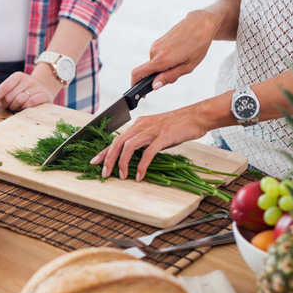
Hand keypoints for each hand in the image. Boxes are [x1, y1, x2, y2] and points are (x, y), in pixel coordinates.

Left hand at [0, 72, 54, 111]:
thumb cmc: (25, 90)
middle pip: (9, 96)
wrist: (46, 89)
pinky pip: (30, 104)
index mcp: (18, 76)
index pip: (3, 87)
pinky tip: (25, 108)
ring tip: (16, 107)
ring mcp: (36, 87)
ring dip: (15, 107)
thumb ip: (0, 91)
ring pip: (19, 100)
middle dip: (5, 105)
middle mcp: (27, 79)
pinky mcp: (44, 95)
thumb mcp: (13, 87)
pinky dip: (25, 108)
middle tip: (8, 107)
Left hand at [90, 106, 210, 180]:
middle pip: (118, 142)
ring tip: (121, 176)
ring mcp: (152, 130)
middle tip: (104, 173)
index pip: (117, 138)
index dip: (104, 151)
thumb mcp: (155, 131)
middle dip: (108, 158)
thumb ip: (144, 140)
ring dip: (122, 162)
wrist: (197, 116)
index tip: (95, 162)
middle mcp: (142, 125)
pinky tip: (139, 175)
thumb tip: (133, 156)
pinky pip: (148, 152)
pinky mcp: (164, 136)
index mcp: (139, 124)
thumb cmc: (178, 125)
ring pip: (129, 146)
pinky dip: (142, 165)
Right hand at [131, 10, 221, 89]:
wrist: (201, 22)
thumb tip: (154, 86)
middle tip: (177, 73)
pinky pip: (157, 56)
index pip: (138, 74)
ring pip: (154, 64)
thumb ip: (169, 77)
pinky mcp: (158, 41)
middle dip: (159, 77)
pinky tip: (178, 54)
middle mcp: (155, 51)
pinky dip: (165, 60)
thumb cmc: (199, 44)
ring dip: (163, 68)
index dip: (135, 85)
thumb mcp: (188, 66)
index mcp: (162, 59)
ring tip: (181, 61)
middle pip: (148, 71)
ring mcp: (155, 45)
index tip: (142, 93)